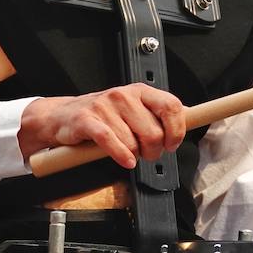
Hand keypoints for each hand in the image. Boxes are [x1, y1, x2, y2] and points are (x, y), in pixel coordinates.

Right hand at [19, 83, 185, 169]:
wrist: (63, 117)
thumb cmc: (104, 116)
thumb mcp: (135, 109)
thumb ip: (159, 113)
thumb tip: (189, 116)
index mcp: (140, 91)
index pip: (171, 106)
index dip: (176, 130)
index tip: (172, 144)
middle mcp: (124, 95)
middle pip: (153, 131)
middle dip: (154, 151)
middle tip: (147, 154)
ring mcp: (105, 107)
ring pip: (132, 142)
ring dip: (134, 155)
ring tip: (128, 154)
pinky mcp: (87, 120)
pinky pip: (110, 141)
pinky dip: (121, 156)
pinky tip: (126, 161)